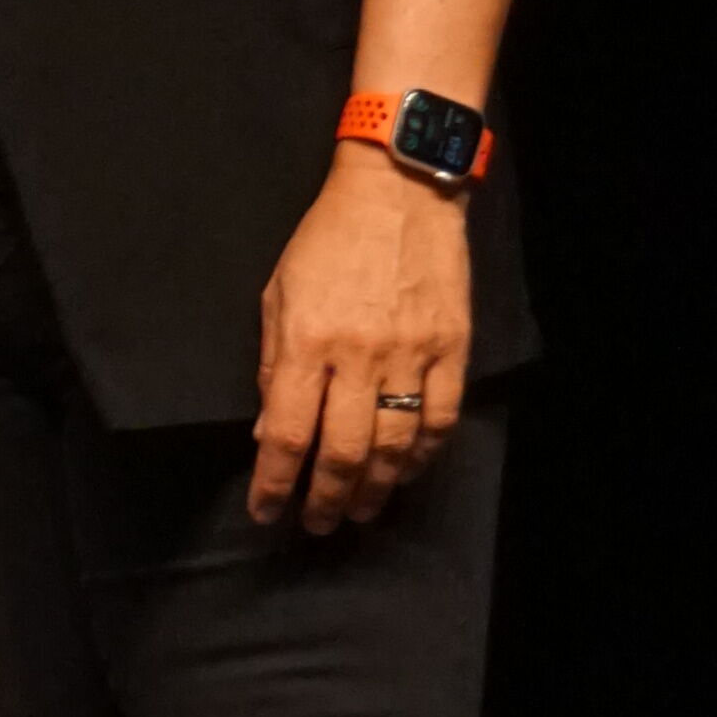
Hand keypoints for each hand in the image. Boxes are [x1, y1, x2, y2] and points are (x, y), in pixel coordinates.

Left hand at [251, 162, 470, 533]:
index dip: (273, 482)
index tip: (264, 511)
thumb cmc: (327, 240)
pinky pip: (440, 418)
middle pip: (341, 450)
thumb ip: (274, 365)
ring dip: (374, 487)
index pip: (286, 432)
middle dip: (325, 499)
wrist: (398, 192)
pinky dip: (422, 454)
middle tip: (317, 525)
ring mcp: (410, 354)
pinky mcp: (451, 348)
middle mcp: (358, 355)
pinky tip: (405, 471)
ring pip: (393, 444)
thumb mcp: (278, 294)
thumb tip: (270, 431)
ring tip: (359, 510)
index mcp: (307, 340)